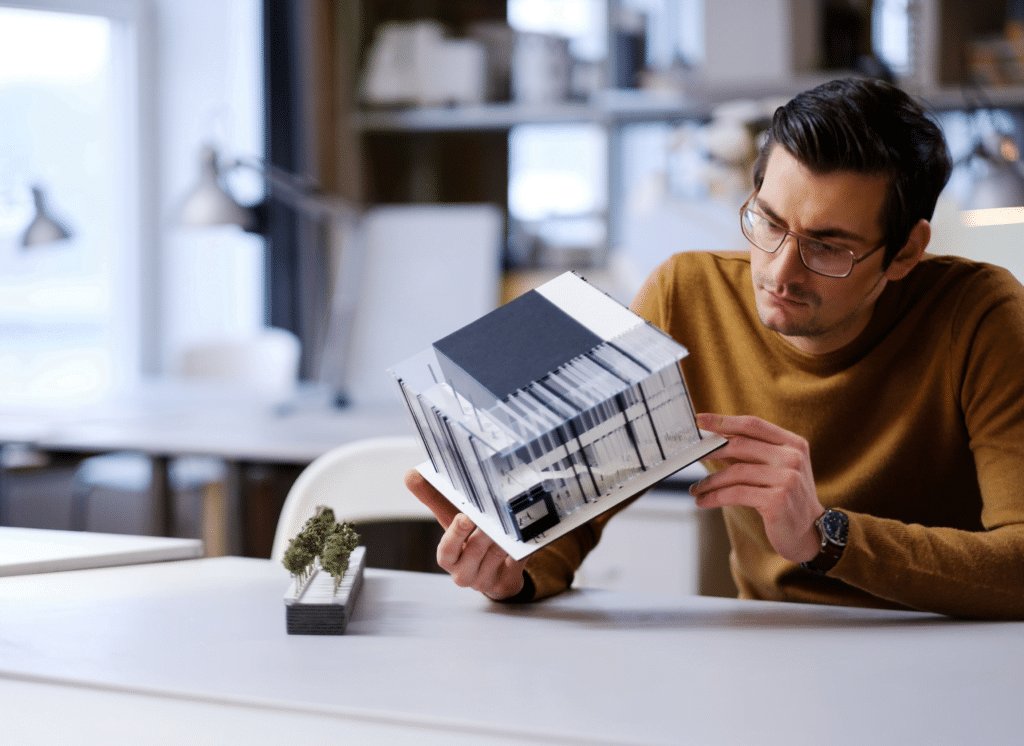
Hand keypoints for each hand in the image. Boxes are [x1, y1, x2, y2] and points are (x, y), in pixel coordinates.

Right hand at [403, 470, 527, 599]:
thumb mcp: (451, 521)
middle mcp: (464, 573)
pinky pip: (517, 561)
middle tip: (493, 518)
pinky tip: (524, 535)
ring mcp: (486, 580)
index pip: (447, 551)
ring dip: (504, 537)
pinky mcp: (507, 582)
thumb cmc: (468, 542)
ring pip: (496, 554)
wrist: (494, 573)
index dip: (456, 534)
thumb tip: (410, 475)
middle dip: (484, 533)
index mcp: (449, 559)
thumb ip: (434, 499)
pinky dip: (521, 547)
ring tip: (510, 523)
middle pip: (475, 551)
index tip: (465, 517)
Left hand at [689, 413, 824, 563]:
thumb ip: (750, 453)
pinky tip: (703, 501)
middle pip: (741, 445)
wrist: (811, 533)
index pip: (754, 424)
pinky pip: (736, 493)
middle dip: (711, 450)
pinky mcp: (777, 501)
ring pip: (735, 471)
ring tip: (696, 489)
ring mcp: (787, 479)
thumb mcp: (775, 469)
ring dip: (710, 481)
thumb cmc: (787, 497)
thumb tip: (715, 439)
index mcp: (793, 443)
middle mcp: (793, 458)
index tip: (701, 420)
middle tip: (691, 455)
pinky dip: (715, 496)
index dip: (724, 420)